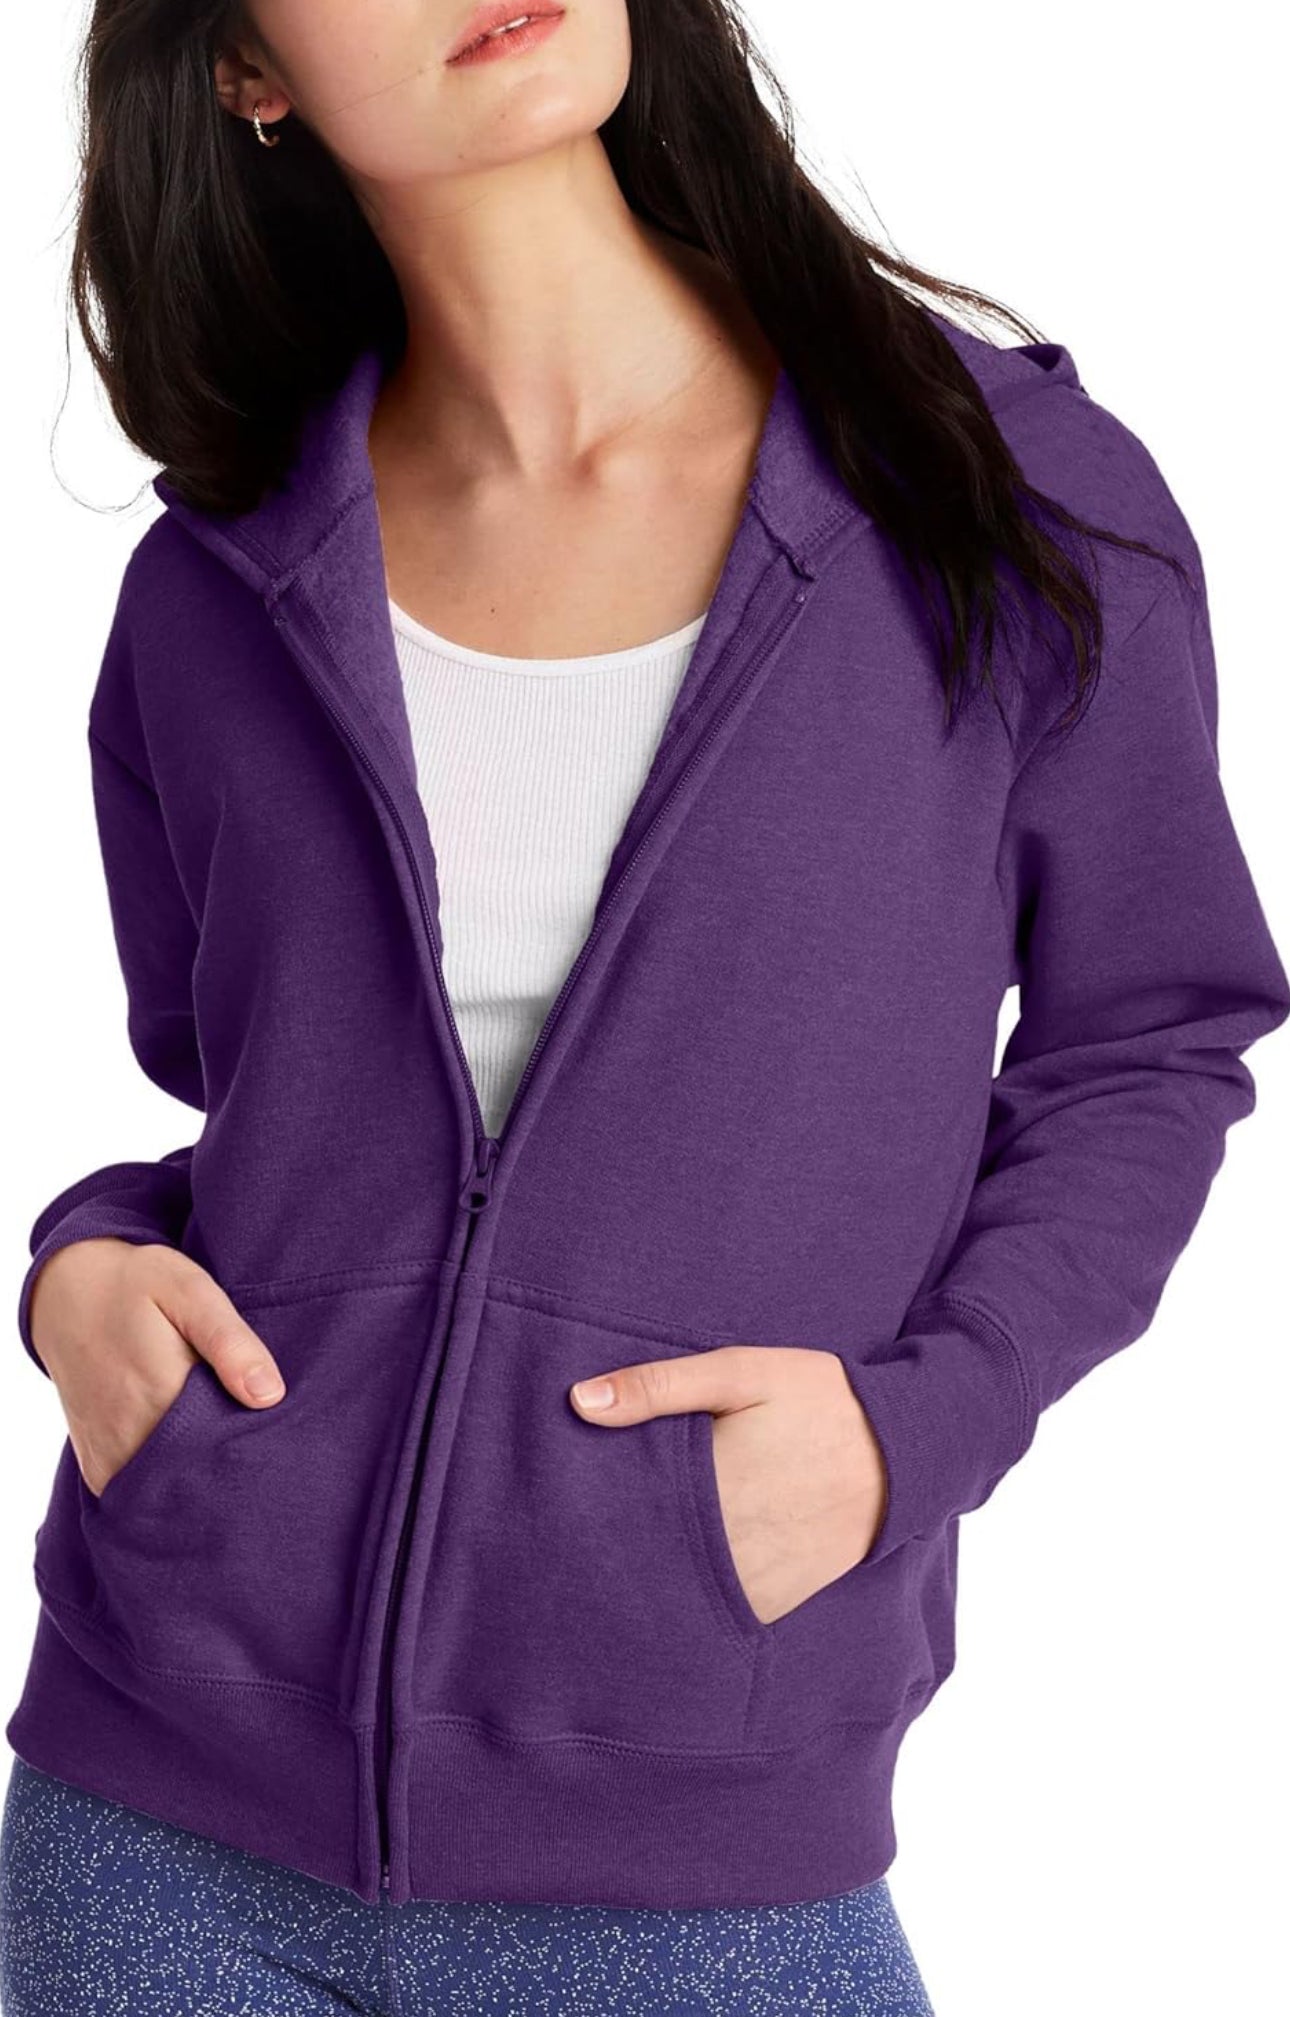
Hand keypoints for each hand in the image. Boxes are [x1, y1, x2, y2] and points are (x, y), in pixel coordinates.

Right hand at [29, 1237, 285, 1497]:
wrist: (67, 1295)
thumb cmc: (137, 1285)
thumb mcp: (190, 1291)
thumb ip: (230, 1342)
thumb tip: (270, 1395)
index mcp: (160, 1393)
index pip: (222, 1450)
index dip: (253, 1450)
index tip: (274, 1440)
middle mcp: (130, 1435)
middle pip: (196, 1479)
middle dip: (228, 1472)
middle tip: (256, 1449)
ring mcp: (108, 1456)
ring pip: (165, 1495)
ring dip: (195, 1482)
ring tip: (222, 1452)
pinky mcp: (97, 1466)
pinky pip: (137, 1495)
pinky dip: (163, 1488)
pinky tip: (186, 1461)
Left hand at [569, 1345, 888, 1623]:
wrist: (905, 1453)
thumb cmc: (821, 1400)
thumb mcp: (742, 1371)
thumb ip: (659, 1385)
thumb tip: (579, 1401)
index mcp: (710, 1482)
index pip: (623, 1510)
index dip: (589, 1509)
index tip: (565, 1500)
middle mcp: (727, 1542)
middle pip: (642, 1556)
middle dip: (611, 1545)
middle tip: (578, 1531)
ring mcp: (754, 1580)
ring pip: (675, 1592)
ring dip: (649, 1576)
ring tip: (623, 1553)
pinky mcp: (776, 1601)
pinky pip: (717, 1611)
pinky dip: (692, 1598)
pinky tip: (675, 1572)